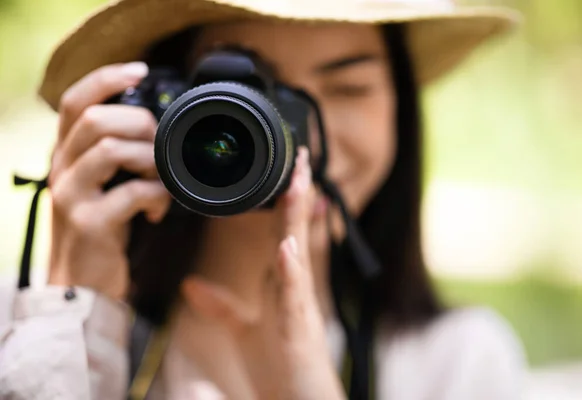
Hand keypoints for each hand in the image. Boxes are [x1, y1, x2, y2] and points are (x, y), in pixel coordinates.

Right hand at [47, 62, 171, 300]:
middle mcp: (62, 169)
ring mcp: (71, 195)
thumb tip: (155, 132)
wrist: (82, 286)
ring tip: (161, 180)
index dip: (105, 79)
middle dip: (140, 124)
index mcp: (66, 155)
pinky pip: (132, 191)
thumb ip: (116, 158)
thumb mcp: (101, 186)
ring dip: (150, 160)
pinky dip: (156, 195)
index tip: (139, 71)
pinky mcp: (89, 222)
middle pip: (96, 119)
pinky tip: (158, 209)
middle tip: (159, 147)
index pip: (74, 101)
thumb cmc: (100, 231)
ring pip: (111, 149)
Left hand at [182, 148, 345, 399]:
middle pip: (295, 231)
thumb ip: (220, 304)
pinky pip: (294, 295)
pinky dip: (291, 270)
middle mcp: (295, 289)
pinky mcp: (299, 329)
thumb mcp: (243, 329)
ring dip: (298, 218)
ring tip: (297, 181)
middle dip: (297, 192)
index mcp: (283, 285)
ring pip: (299, 253)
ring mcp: (300, 306)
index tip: (288, 167)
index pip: (284, 232)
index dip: (285, 200)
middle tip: (300, 154)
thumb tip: (190, 283)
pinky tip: (286, 248)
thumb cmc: (279, 366)